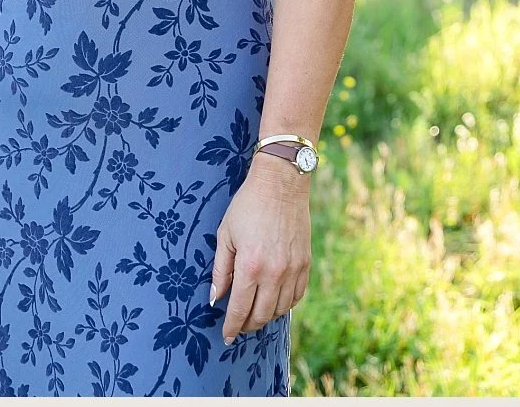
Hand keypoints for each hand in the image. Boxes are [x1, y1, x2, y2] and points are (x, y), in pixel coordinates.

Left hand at [210, 151, 312, 340]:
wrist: (281, 183)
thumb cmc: (248, 205)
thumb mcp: (225, 234)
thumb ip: (220, 270)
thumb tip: (215, 299)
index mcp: (250, 265)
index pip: (239, 308)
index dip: (231, 326)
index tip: (226, 337)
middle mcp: (273, 273)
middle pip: (261, 315)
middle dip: (248, 325)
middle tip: (239, 326)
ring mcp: (292, 270)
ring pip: (279, 310)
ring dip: (266, 317)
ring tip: (255, 313)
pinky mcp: (305, 265)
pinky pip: (296, 297)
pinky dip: (284, 305)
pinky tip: (274, 301)